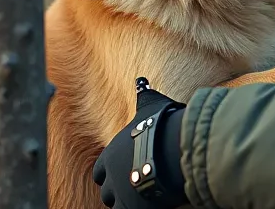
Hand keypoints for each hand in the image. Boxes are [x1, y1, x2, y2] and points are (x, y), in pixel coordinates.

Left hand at [92, 77, 187, 207]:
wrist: (174, 147)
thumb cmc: (161, 124)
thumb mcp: (149, 106)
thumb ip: (142, 95)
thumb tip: (141, 79)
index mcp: (110, 155)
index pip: (100, 171)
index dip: (112, 171)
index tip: (125, 168)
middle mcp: (111, 177)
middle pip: (107, 191)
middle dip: (118, 189)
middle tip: (136, 183)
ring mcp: (122, 194)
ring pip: (118, 205)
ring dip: (129, 200)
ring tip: (146, 193)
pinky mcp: (135, 207)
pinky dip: (140, 207)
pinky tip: (152, 201)